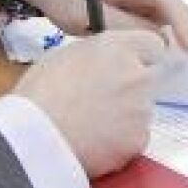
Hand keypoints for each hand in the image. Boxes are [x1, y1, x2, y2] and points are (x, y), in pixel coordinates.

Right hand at [11, 31, 166, 177]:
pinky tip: (96, 143)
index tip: (127, 68)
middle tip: (103, 101)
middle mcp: (136, 74)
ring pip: (141, 110)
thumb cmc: (39, 94)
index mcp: (117, 48)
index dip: (140, 58)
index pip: (152, 45)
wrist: (35, 138)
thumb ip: (95, 55)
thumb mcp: (62, 56)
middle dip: (131, 89)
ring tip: (92, 125)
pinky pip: (136, 138)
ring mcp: (142, 109)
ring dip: (125, 116)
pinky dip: (121, 142)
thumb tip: (104, 64)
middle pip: (148, 79)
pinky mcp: (139, 140)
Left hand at [15, 0, 187, 52]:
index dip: (182, 22)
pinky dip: (155, 30)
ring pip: (163, 9)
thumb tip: (157, 39)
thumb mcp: (85, 15)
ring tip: (173, 57)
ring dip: (170, 30)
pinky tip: (152, 48)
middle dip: (183, 28)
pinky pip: (151, 13)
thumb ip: (122, 26)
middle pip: (171, 2)